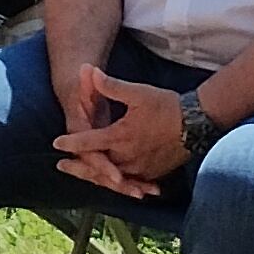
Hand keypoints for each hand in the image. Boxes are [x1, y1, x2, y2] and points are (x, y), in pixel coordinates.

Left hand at [57, 67, 189, 195]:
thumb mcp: (137, 92)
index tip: (56, 143)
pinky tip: (114, 183)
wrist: (197, 122)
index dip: (70, 143)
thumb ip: (110, 86)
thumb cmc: (166, 106)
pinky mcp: (153, 173)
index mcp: (120, 136)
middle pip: (97, 167)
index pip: (88, 142)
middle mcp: (128, 157)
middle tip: (62, 165)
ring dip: (96, 177)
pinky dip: (119, 183)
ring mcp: (141, 168)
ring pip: (113, 178)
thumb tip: (88, 70)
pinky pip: (131, 182)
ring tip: (84, 175)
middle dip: (79, 167)